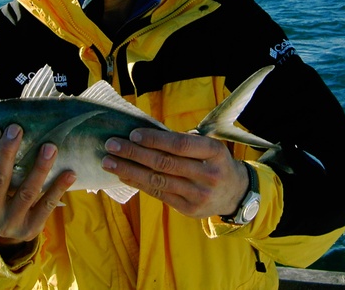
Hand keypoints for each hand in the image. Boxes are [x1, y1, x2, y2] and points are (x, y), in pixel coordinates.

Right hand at [0, 124, 75, 247]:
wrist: (8, 235)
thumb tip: (5, 128)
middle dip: (7, 152)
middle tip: (17, 129)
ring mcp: (8, 224)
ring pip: (26, 193)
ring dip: (39, 168)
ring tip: (50, 147)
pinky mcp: (29, 229)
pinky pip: (46, 206)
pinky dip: (58, 188)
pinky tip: (69, 173)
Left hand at [102, 128, 248, 218]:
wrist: (235, 193)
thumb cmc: (214, 162)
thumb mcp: (209, 146)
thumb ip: (183, 141)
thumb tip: (145, 133)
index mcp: (214, 152)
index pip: (180, 145)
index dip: (155, 139)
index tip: (133, 134)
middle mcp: (208, 175)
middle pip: (164, 163)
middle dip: (134, 153)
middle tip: (111, 145)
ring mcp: (199, 195)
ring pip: (157, 181)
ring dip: (129, 170)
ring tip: (109, 162)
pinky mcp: (189, 210)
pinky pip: (158, 194)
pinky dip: (138, 184)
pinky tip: (123, 176)